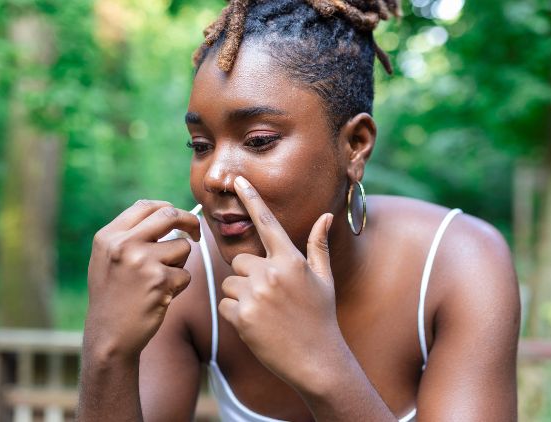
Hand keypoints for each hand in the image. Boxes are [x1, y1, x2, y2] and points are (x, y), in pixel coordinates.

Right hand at [84, 200, 200, 364]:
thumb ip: (129, 236)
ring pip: (182, 248)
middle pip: (169, 216)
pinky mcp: (160, 281)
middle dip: (189, 222)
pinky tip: (161, 297)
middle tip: (195, 233)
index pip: (145, 206)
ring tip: (160, 282)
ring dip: (180, 265)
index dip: (167, 209)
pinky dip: (179, 286)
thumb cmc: (112, 297)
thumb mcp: (107, 259)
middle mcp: (124, 244)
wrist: (109, 335)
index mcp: (109, 236)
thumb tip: (166, 213)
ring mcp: (142, 261)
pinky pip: (185, 275)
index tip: (178, 218)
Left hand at [218, 176, 343, 390]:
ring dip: (242, 296)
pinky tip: (257, 326)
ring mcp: (255, 295)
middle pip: (240, 260)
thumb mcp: (324, 279)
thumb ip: (317, 246)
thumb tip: (325, 216)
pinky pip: (225, 304)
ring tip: (265, 313)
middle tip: (269, 296)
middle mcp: (271, 273)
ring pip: (230, 283)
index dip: (251, 199)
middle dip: (248, 275)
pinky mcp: (242, 316)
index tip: (237, 180)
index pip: (267, 223)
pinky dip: (236, 315)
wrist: (317, 361)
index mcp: (291, 260)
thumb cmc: (321, 317)